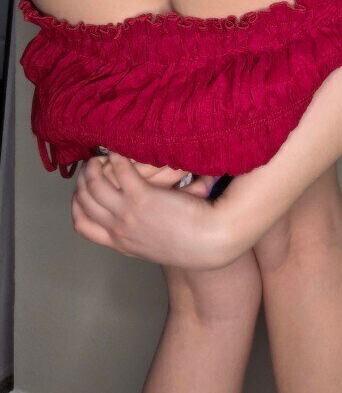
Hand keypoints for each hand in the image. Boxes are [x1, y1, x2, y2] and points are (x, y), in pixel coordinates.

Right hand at [71, 152, 222, 269]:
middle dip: (83, 181)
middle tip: (91, 166)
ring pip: (94, 186)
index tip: (83, 190)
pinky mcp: (142, 197)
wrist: (210, 242)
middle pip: (84, 203)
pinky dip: (116, 157)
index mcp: (121, 243)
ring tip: (101, 156)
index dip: (79, 205)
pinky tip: (120, 149)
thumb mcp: (158, 244)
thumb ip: (144, 229)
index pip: (84, 227)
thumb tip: (140, 211)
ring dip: (94, 168)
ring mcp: (127, 214)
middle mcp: (119, 230)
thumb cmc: (193, 241)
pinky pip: (119, 171)